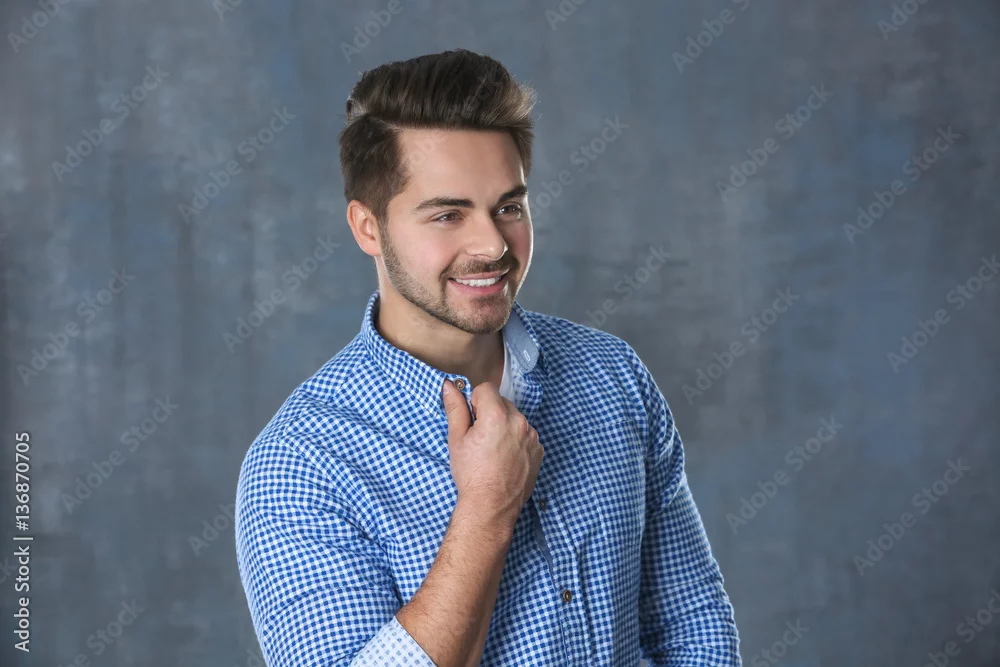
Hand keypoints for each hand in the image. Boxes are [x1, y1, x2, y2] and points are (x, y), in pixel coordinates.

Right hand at [441, 380, 543, 529]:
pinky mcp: (539, 449)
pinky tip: (505, 458)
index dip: (475, 401)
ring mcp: (532, 437)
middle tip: (480, 438)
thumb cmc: (471, 474)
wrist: (490, 506)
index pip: (487, 388)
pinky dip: (516, 440)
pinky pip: (526, 434)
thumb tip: (449, 385)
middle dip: (490, 413)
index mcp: (497, 416)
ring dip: (505, 426)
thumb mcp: (457, 439)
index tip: (472, 420)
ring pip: (515, 418)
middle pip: (502, 402)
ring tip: (493, 450)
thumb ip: (455, 408)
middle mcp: (519, 422)